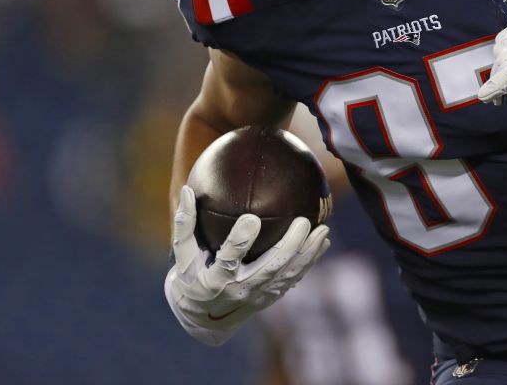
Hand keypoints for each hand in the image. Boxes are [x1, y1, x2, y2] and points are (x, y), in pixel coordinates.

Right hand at [164, 185, 329, 345]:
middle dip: (289, 245)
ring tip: (323, 230)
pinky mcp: (270, 298)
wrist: (203, 318)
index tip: (251, 218)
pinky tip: (323, 243)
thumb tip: (187, 189)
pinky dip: (309, 262)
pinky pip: (293, 279)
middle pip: (269, 268)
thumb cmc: (191, 278)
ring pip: (287, 274)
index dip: (240, 240)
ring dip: (307, 253)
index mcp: (215, 279)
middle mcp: (239, 290)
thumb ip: (184, 225)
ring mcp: (258, 296)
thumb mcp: (182, 255)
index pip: (229, 259)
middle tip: (303, 221)